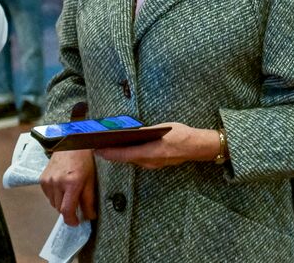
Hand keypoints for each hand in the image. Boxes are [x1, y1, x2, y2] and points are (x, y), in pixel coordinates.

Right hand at [41, 149, 97, 226]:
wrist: (71, 142)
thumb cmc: (83, 159)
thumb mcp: (91, 179)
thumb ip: (89, 200)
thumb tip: (90, 216)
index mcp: (72, 183)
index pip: (67, 210)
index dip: (71, 220)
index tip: (76, 222)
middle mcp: (57, 183)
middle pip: (60, 208)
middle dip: (69, 210)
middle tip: (77, 204)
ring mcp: (48, 181)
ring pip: (53, 203)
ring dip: (61, 203)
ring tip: (70, 192)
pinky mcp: (42, 179)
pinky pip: (48, 196)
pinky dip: (55, 196)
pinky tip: (62, 187)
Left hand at [94, 123, 217, 168]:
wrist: (197, 147)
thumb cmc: (181, 135)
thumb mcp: (163, 129)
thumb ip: (146, 132)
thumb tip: (131, 132)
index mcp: (150, 153)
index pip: (124, 154)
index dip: (108, 153)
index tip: (96, 150)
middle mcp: (149, 161)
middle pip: (125, 158)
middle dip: (112, 153)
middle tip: (99, 146)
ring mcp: (152, 164)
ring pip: (131, 159)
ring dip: (120, 154)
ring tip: (110, 145)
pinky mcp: (156, 163)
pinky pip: (139, 159)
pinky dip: (130, 154)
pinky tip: (127, 147)